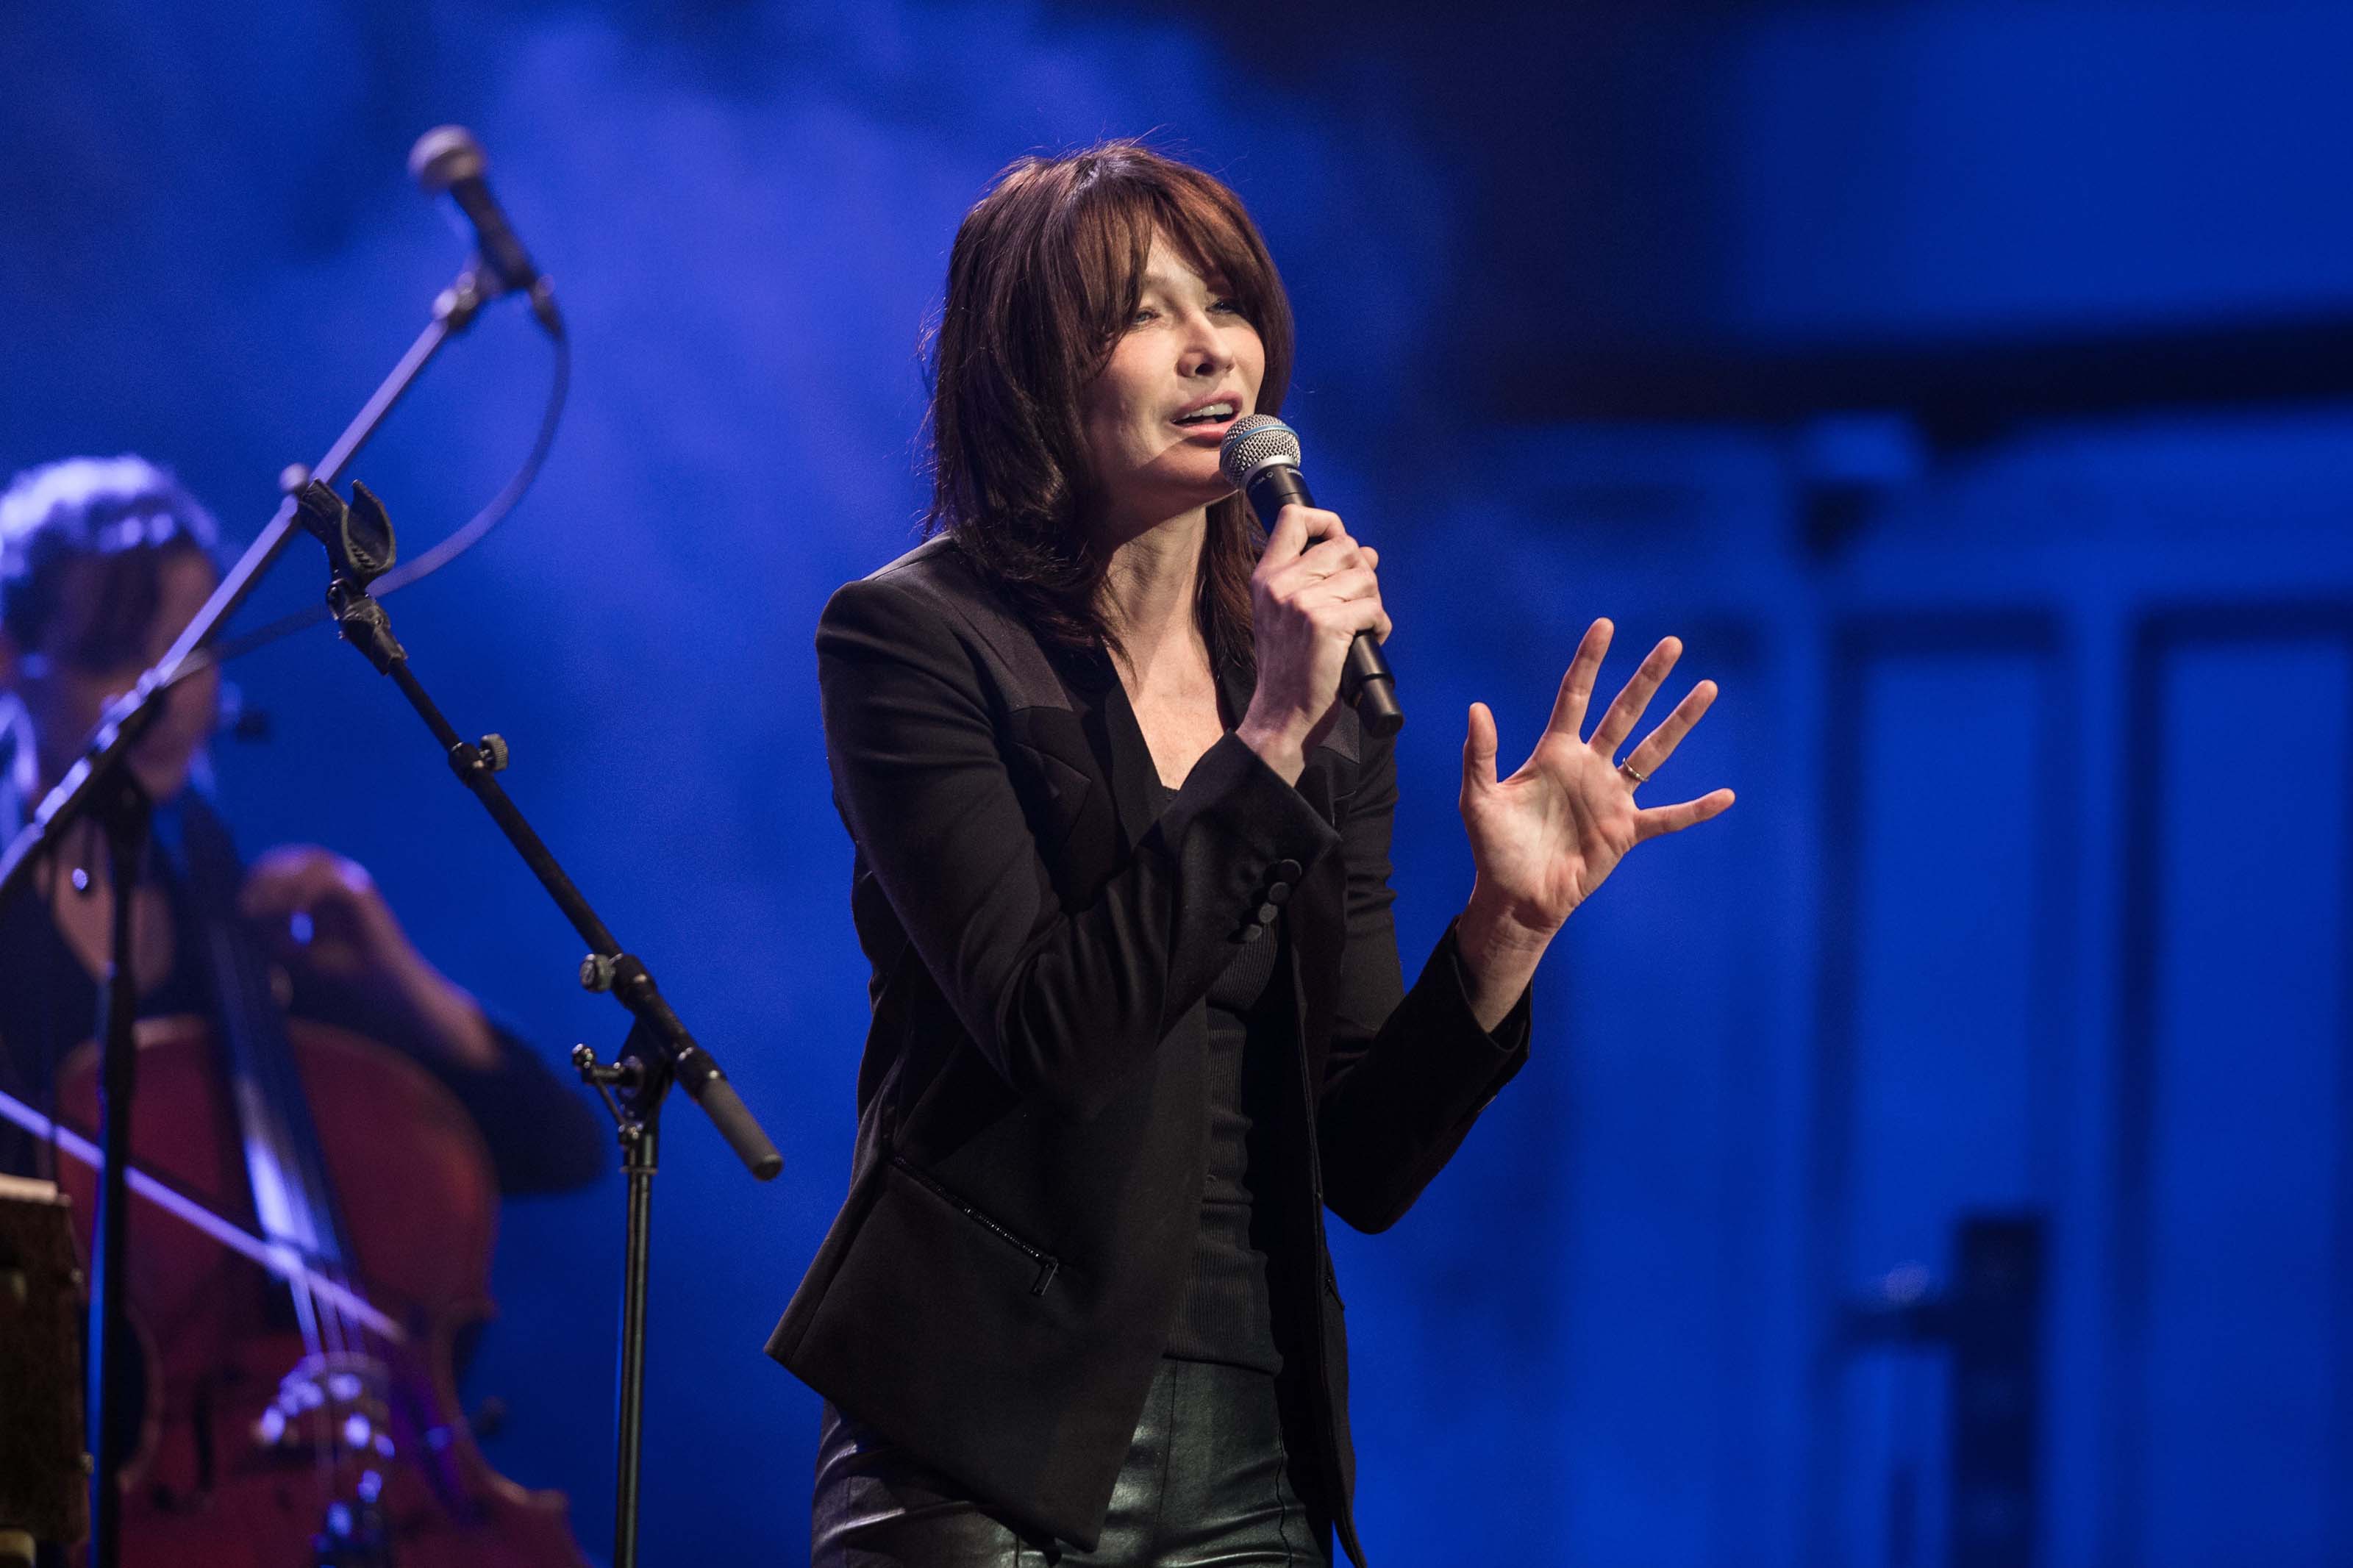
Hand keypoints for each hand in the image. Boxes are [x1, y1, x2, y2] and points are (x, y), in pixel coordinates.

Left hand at [241, 845, 499, 1069]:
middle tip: (248, 906)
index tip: (243, 907)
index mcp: (326, 889)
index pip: (288, 864)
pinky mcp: (363, 893)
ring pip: (311, 861)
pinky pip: (326, 881)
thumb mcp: (299, 949)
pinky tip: (292, 916)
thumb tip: (245, 912)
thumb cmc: (348, 970)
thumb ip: (276, 930)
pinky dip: (304, 895)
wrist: (388, 986)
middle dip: (267, 877)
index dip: (261, 879)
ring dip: (282, 884)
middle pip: (296, 856)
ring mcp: (354, 881)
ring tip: (265, 912)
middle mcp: (342, 877)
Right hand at [1235, 503, 1390, 783]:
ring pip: (1365, 576)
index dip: (1328, 522)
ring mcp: (1303, 602)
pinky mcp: (1327, 624)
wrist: (1282, 714)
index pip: (1295, 517)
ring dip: (1373, 601)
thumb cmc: (1290, 667)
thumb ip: (1315, 578)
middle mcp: (1281, 583)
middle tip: (1354, 603)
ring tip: (1358, 626)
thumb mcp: (1284, 614)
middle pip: (1345, 545)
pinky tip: (1367, 640)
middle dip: (1361, 572)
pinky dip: (1380, 625)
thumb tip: (1366, 552)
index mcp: (1267, 576)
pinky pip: (1374, 607)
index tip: (1338, 546)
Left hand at [1459, 619, 1734, 950]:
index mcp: (1554, 753)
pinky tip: (1726, 796)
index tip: (1605, 625)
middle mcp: (1588, 767)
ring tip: (1706, 689)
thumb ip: (1479, 754)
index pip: (1575, 696)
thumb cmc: (1493, 848)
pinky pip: (1667, 817)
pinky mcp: (1625, 832)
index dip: (1589, 662)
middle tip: (1672, 644)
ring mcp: (1611, 798)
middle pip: (1624, 713)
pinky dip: (1695, 809)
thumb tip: (1476, 707)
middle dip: (1647, 679)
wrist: (1515, 897)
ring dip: (1680, 722)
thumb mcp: (1478, 799)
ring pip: (1652, 752)